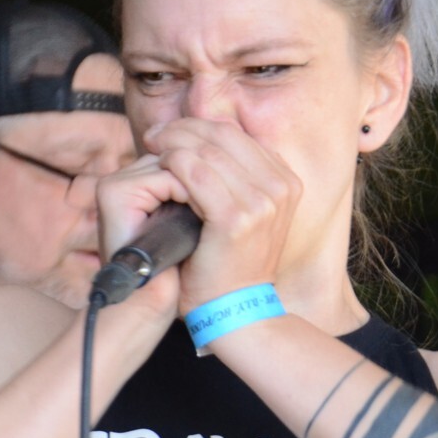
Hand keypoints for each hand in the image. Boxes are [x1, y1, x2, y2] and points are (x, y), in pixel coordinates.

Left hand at [141, 117, 300, 313]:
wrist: (234, 311)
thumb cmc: (228, 264)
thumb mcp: (243, 214)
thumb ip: (234, 179)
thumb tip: (202, 143)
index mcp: (285, 182)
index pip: (238, 136)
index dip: (201, 127)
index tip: (171, 131)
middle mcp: (281, 187)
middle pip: (224, 136)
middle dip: (184, 128)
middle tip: (155, 134)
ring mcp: (264, 202)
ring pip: (209, 150)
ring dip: (175, 142)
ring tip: (152, 146)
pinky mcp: (238, 218)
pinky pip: (198, 174)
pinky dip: (175, 164)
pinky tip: (159, 167)